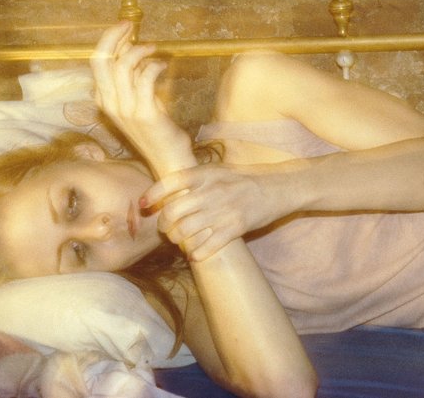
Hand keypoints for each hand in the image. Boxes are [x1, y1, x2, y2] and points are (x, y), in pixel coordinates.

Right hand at [90, 22, 191, 172]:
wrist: (169, 160)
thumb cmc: (157, 129)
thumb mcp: (139, 100)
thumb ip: (132, 78)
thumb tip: (131, 50)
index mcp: (104, 99)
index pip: (96, 62)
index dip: (109, 40)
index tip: (125, 27)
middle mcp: (110, 104)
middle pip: (100, 61)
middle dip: (113, 37)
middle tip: (130, 25)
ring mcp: (126, 110)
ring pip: (122, 67)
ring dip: (139, 50)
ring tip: (153, 48)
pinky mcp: (145, 113)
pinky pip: (144, 79)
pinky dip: (153, 66)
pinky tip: (162, 65)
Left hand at [144, 163, 300, 260]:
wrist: (278, 187)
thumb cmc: (245, 179)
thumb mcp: (219, 170)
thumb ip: (195, 180)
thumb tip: (165, 195)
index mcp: (206, 173)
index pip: (170, 182)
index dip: (153, 195)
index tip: (145, 204)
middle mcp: (212, 191)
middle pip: (172, 213)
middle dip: (164, 225)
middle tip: (166, 229)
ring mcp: (223, 210)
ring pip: (185, 232)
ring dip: (178, 240)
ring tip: (180, 241)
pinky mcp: (235, 228)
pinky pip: (205, 246)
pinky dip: (196, 253)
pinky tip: (195, 253)